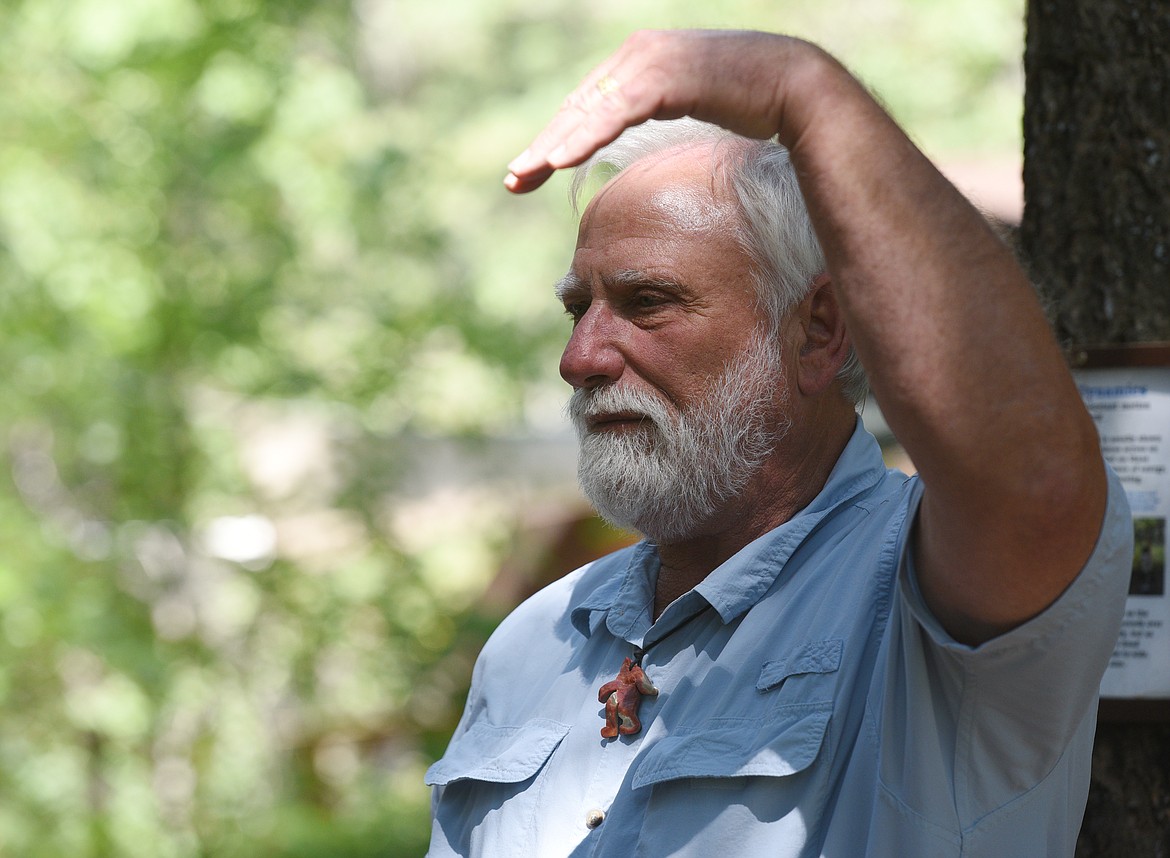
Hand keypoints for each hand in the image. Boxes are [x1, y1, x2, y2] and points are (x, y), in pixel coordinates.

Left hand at [504, 30, 824, 193]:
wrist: (793, 86)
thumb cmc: (747, 103)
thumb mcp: (689, 109)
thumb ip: (659, 116)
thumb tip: (639, 149)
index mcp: (639, 62)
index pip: (586, 104)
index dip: (557, 139)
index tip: (530, 173)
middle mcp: (639, 53)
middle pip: (579, 106)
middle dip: (544, 146)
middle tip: (513, 180)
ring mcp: (652, 59)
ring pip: (592, 109)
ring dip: (556, 146)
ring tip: (527, 175)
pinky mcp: (668, 74)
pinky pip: (617, 111)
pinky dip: (587, 136)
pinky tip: (562, 160)